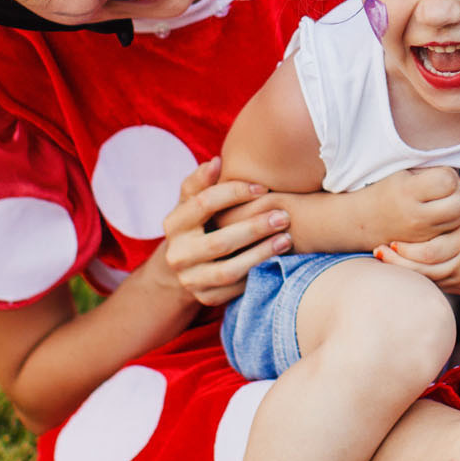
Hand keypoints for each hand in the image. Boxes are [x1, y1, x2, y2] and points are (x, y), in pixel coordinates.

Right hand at [159, 157, 293, 306]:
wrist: (186, 264)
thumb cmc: (198, 222)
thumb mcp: (193, 200)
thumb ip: (201, 181)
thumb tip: (216, 162)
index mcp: (173, 224)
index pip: (203, 204)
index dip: (235, 193)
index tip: (263, 188)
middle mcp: (177, 255)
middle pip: (218, 242)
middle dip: (254, 227)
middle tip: (283, 216)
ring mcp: (190, 280)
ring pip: (229, 270)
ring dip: (261, 254)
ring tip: (286, 240)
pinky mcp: (206, 298)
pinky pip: (237, 289)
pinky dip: (258, 274)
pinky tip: (279, 260)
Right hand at [367, 167, 459, 243]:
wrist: (360, 220)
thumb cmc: (384, 191)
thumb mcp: (404, 174)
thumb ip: (434, 174)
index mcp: (407, 191)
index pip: (447, 180)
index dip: (448, 175)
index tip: (437, 177)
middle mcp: (415, 215)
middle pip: (459, 203)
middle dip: (457, 193)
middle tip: (444, 191)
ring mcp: (421, 233)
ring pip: (459, 219)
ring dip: (457, 208)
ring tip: (442, 202)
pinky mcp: (424, 244)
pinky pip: (451, 231)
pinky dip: (451, 221)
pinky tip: (439, 214)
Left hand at [376, 204, 459, 294]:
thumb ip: (443, 216)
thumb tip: (414, 210)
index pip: (428, 252)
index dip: (405, 250)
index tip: (388, 242)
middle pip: (425, 271)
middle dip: (398, 264)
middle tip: (378, 252)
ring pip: (431, 281)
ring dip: (407, 272)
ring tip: (387, 261)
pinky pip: (441, 285)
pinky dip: (424, 278)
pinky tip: (408, 270)